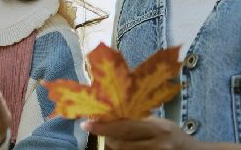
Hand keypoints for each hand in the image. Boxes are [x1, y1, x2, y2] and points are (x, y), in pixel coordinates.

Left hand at [84, 117, 200, 149]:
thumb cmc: (173, 134)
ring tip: (110, 137)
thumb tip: (110, 114)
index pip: (126, 127)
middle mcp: (158, 145)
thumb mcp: (159, 123)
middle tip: (94, 129)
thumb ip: (138, 120)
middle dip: (105, 136)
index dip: (104, 126)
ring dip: (113, 144)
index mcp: (159, 129)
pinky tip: (119, 145)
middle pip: (123, 143)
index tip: (87, 124)